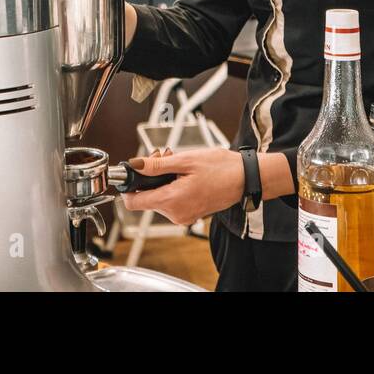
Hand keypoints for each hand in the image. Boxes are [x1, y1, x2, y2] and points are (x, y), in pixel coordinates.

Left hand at [120, 147, 244, 225]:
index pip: (134, 202)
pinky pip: (172, 202)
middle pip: (147, 197)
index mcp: (172, 200)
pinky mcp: (190, 214)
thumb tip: (135, 165)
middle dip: (150, 176)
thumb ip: (157, 165)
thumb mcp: (186, 160)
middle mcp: (175, 214)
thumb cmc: (221, 168)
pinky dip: (172, 187)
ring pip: (159, 198)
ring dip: (162, 180)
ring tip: (176, 162)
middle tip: (162, 157)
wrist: (246, 179)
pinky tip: (182, 173)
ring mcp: (183, 216)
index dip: (128, 186)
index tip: (131, 173)